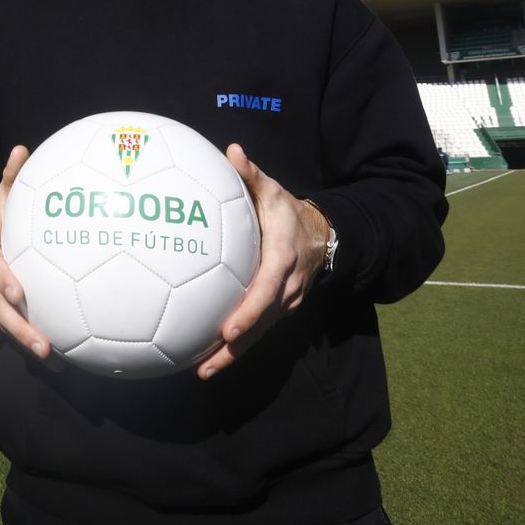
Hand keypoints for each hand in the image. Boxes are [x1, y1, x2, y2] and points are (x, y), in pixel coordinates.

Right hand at [0, 145, 50, 359]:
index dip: (1, 278)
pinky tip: (51, 357)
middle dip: (17, 325)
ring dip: (21, 338)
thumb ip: (12, 177)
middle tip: (43, 345)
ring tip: (49, 356)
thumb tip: (22, 148)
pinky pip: (2, 324)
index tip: (18, 292)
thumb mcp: (0, 197)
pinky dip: (22, 338)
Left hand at [196, 143, 329, 378]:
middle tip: (205, 366)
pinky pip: (258, 331)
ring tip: (202, 372)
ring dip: (233, 356)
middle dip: (235, 348)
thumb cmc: (288, 211)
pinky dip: (237, 347)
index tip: (227, 329)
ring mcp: (285, 303)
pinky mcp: (278, 310)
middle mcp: (287, 288)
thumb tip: (232, 151)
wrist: (322, 235)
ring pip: (259, 334)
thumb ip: (251, 175)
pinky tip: (208, 359)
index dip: (248, 312)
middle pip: (261, 324)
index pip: (266, 291)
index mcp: (283, 260)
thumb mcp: (273, 190)